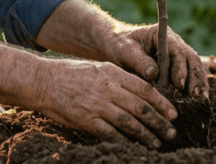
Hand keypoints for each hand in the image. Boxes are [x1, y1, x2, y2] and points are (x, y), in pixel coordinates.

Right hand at [33, 57, 177, 147]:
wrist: (42, 81)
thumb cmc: (70, 74)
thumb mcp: (98, 68)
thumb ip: (118, 80)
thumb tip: (141, 94)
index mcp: (112, 73)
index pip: (145, 89)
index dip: (162, 103)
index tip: (173, 114)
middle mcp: (107, 88)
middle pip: (141, 108)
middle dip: (159, 122)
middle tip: (171, 132)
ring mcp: (96, 105)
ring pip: (130, 123)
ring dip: (146, 135)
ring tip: (156, 143)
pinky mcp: (86, 120)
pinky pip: (110, 134)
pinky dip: (125, 141)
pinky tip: (133, 146)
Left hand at [106, 24, 208, 99]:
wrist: (116, 45)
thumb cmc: (120, 45)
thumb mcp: (126, 50)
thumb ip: (140, 61)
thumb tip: (154, 74)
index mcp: (162, 34)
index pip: (176, 50)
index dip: (180, 67)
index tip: (179, 84)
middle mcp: (174, 42)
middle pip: (190, 58)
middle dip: (195, 77)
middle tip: (197, 96)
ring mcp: (177, 53)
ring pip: (194, 67)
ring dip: (199, 83)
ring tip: (202, 99)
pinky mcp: (177, 65)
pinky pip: (190, 74)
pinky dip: (196, 85)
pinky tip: (199, 99)